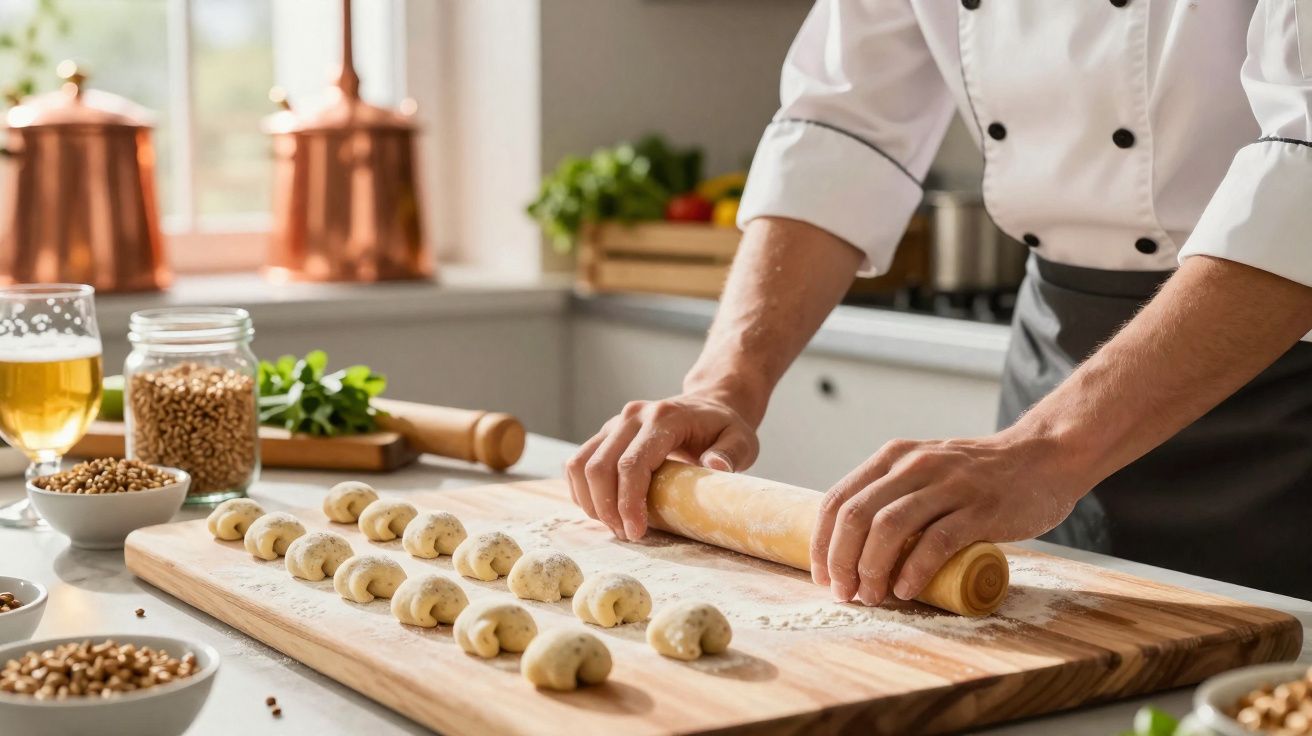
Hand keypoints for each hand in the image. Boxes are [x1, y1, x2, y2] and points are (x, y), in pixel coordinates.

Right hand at [566, 392, 758, 540]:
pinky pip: (578, 463)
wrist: (709, 404)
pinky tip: (603, 510)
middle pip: (599, 467)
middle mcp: (632, 416)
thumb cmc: (725, 428)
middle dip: (607, 509)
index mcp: (663, 418)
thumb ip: (730, 453)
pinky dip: (582, 491)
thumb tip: (714, 466)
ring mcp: (614, 423)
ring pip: (580, 465)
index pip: (632, 464)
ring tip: (615, 526)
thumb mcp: (741, 440)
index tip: (635, 532)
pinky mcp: (606, 433)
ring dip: (591, 502)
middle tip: (626, 535)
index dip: (628, 502)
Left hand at [811, 431, 1093, 605]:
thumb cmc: (980, 476)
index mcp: (894, 457)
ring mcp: (949, 484)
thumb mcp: (926, 469)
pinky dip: (914, 570)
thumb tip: (854, 545)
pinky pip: (937, 541)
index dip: (822, 542)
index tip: (823, 576)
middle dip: (841, 561)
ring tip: (872, 596)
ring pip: (889, 527)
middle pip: (857, 515)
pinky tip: (906, 590)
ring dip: (872, 568)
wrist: (1045, 458)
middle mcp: (915, 465)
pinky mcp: (981, 508)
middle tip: (845, 593)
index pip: (838, 499)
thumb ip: (894, 492)